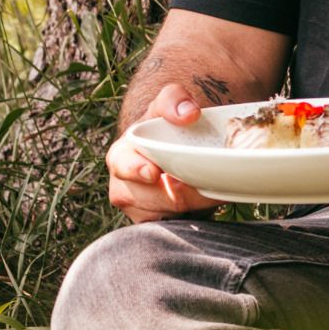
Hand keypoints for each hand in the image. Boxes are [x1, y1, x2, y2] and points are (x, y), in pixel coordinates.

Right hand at [106, 83, 220, 220]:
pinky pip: (174, 230)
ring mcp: (139, 210)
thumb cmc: (169, 126)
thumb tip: (188, 113)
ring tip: (207, 192)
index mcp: (121, 156)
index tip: (154, 172)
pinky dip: (191, 220)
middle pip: (149, 199)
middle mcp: (124, 186)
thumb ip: (175, 99)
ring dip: (189, 208)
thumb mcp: (169, 103)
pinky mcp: (156, 225)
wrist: (179, 148)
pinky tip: (203, 208)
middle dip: (176, 194)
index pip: (123, 165)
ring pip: (165, 217)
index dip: (137, 169)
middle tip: (199, 186)